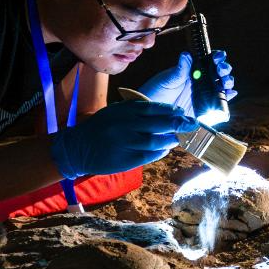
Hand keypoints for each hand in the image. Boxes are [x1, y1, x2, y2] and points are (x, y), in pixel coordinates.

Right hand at [50, 101, 197, 178]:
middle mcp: (124, 125)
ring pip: (153, 141)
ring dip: (169, 140)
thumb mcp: (115, 111)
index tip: (182, 111)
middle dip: (177, 124)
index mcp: (123, 111)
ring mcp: (123, 143)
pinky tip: (165, 150)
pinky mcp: (123, 160)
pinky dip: (158, 152)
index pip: (152, 108)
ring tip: (177, 138)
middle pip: (157, 124)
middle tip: (191, 124)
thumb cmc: (100, 128)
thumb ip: (136, 111)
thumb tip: (164, 112)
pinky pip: (146, 156)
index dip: (170, 110)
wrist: (78, 147)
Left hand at [140, 50, 236, 115]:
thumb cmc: (156, 92)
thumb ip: (179, 70)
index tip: (218, 57)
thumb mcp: (166, 80)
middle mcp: (200, 82)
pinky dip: (227, 98)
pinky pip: (219, 103)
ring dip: (227, 82)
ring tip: (226, 82)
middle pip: (218, 73)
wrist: (150, 115)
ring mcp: (203, 95)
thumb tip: (186, 54)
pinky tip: (230, 94)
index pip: (208, 61)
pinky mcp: (204, 109)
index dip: (216, 57)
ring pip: (221, 86)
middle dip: (224, 69)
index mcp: (191, 71)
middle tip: (221, 70)